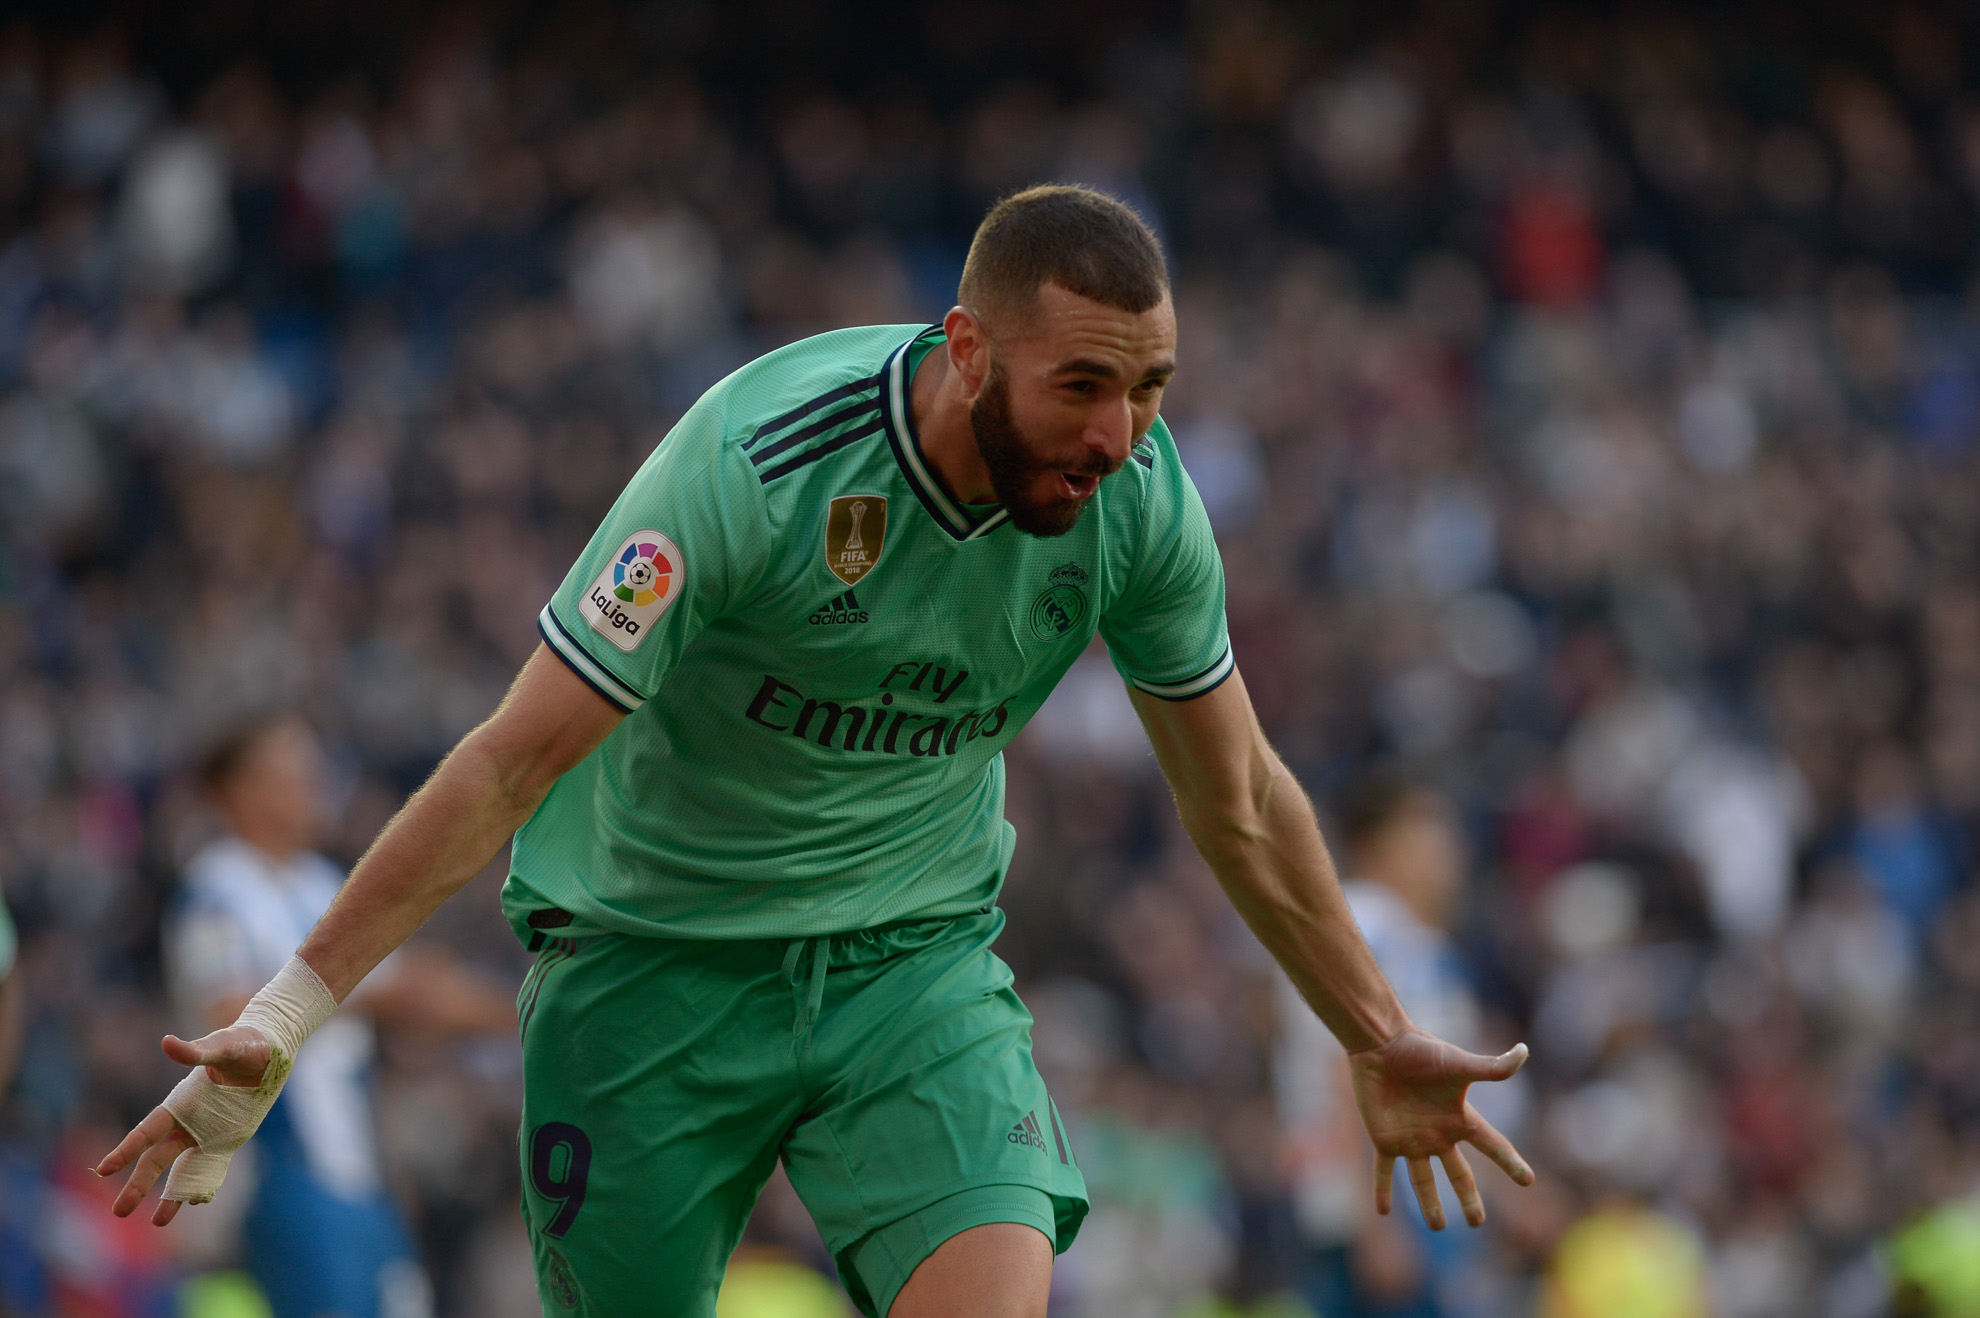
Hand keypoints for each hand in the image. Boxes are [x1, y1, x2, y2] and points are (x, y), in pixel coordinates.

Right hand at [92, 1025, 271, 1225]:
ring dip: (171, 1195)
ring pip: (182, 1170)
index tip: (103, 1170)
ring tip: (158, 1224)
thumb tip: (167, 1043)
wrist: (270, 1049)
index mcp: (181, 1102)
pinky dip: (202, 1184)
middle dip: (138, 1184)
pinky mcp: (228, 1138)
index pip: (148, 1131)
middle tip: (119, 1212)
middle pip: (157, 1159)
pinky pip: (211, 1167)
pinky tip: (194, 1203)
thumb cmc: (243, 1042)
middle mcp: (189, 1122)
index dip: (126, 1149)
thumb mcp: (222, 1046)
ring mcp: (207, 1133)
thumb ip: (196, 1051)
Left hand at [1347, 1028, 1533, 1230]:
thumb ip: (1492, 1067)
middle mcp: (1438, 1133)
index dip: (1510, 1162)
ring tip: (1437, 1227)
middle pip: (1458, 1174)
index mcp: (1460, 1118)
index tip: (1528, 1180)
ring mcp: (1411, 1139)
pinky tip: (1382, 1211)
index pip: (1493, 1145)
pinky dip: (1382, 1190)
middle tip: (1477, 1222)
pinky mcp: (1384, 1139)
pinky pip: (1384, 1171)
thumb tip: (1524, 1051)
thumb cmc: (1421, 1050)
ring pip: (1422, 1180)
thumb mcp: (1459, 1063)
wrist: (1380, 1044)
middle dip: (1469, 1198)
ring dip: (1429, 1204)